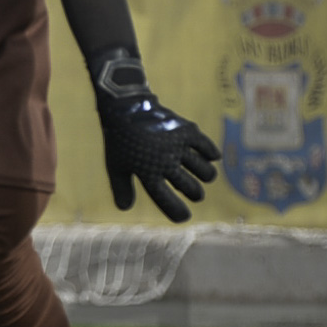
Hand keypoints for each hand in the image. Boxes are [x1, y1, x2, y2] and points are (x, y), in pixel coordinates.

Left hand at [91, 50, 220, 222]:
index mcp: (147, 173)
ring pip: (205, 171)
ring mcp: (178, 146)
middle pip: (190, 187)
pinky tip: (210, 158)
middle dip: (195, 194)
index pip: (166, 200)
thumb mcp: (116, 165)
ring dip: (206, 176)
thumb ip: (122, 188)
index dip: (177, 212)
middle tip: (196, 194)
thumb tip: (125, 208)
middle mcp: (165, 162)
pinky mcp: (187, 131)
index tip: (184, 218)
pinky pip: (208, 148)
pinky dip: (211, 155)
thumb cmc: (120, 141)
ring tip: (204, 176)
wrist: (127, 108)